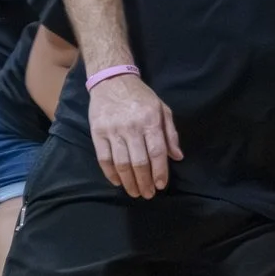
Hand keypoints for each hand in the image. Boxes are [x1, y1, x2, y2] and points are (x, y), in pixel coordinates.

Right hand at [89, 73, 183, 197]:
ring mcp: (113, 130)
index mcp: (150, 121)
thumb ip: (171, 134)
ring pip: (121, 163)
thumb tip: (177, 157)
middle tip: (148, 194)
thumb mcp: (162, 109)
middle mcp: (131, 127)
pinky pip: (103, 158)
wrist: (112, 80)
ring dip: (129, 181)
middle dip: (144, 182)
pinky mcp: (97, 132)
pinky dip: (110, 173)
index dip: (159, 172)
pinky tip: (118, 181)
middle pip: (139, 161)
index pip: (157, 152)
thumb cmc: (141, 97)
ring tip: (135, 192)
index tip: (160, 185)